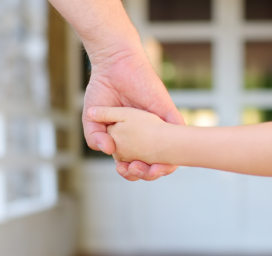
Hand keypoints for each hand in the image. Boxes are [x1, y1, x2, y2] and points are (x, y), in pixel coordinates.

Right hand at [82, 48, 184, 180]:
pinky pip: (179, 133)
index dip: (130, 172)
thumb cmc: (102, 90)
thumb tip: (108, 150)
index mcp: (128, 140)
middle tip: (136, 169)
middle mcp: (145, 136)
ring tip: (151, 169)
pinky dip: (178, 148)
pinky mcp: (168, 114)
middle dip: (146, 174)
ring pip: (168, 154)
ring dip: (162, 167)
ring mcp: (158, 126)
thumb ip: (94, 137)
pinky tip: (170, 158)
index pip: (133, 164)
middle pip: (152, 164)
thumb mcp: (91, 119)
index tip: (123, 169)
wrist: (114, 65)